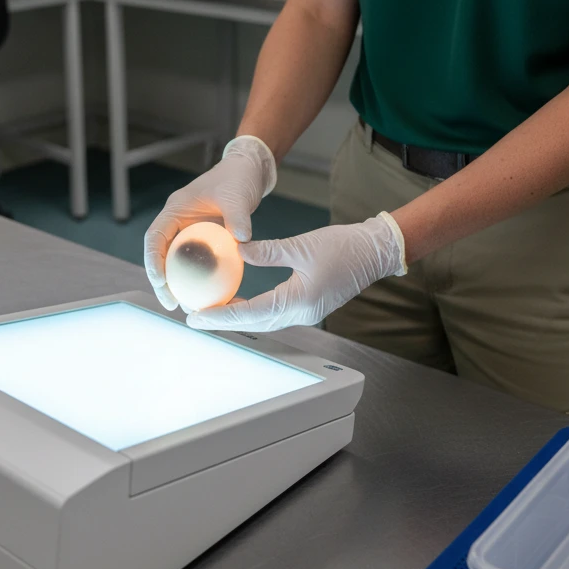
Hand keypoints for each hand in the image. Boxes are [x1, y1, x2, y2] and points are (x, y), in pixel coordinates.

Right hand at [144, 135, 276, 309]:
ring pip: (176, 263)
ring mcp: (190, 233)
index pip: (155, 237)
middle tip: (171, 304)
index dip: (153, 261)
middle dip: (161, 282)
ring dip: (178, 285)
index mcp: (176, 210)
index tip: (160, 281)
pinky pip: (196, 263)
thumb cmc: (238, 178)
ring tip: (187, 308)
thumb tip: (243, 241)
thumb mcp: (238, 196)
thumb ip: (238, 217)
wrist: (248, 171)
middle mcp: (178, 223)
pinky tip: (208, 297)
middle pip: (161, 256)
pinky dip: (198, 279)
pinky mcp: (203, 240)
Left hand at [186, 212, 407, 331]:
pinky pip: (274, 314)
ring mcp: (306, 313)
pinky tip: (238, 301)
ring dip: (237, 317)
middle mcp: (301, 314)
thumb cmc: (344, 246)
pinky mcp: (308, 307)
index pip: (250, 312)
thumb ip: (267, 251)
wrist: (374, 252)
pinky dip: (253, 310)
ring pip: (263, 321)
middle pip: (253, 323)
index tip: (196, 316)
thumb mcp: (301, 245)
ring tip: (210, 309)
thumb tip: (237, 251)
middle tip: (194, 316)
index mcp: (298, 301)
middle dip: (223, 321)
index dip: (220, 315)